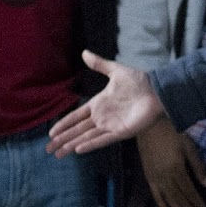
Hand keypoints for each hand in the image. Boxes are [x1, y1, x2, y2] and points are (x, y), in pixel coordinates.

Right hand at [48, 50, 164, 155]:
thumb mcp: (116, 71)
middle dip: (62, 139)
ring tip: (58, 154)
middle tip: (48, 149)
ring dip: (72, 145)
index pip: (76, 116)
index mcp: (98, 104)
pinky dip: (90, 144)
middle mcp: (102, 117)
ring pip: (86, 137)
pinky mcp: (121, 132)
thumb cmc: (138, 81)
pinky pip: (103, 140)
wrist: (157, 90)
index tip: (51, 132)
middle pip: (77, 130)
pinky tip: (78, 149)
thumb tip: (84, 52)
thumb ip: (100, 64)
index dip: (64, 124)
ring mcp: (110, 125)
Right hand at [135, 117, 205, 206]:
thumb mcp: (188, 146)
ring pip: (169, 200)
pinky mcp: (148, 176)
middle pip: (180, 198)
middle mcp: (165, 176)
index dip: (198, 203)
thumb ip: (198, 167)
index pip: (190, 191)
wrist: (148, 124)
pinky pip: (156, 195)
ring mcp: (155, 178)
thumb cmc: (172, 131)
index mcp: (177, 169)